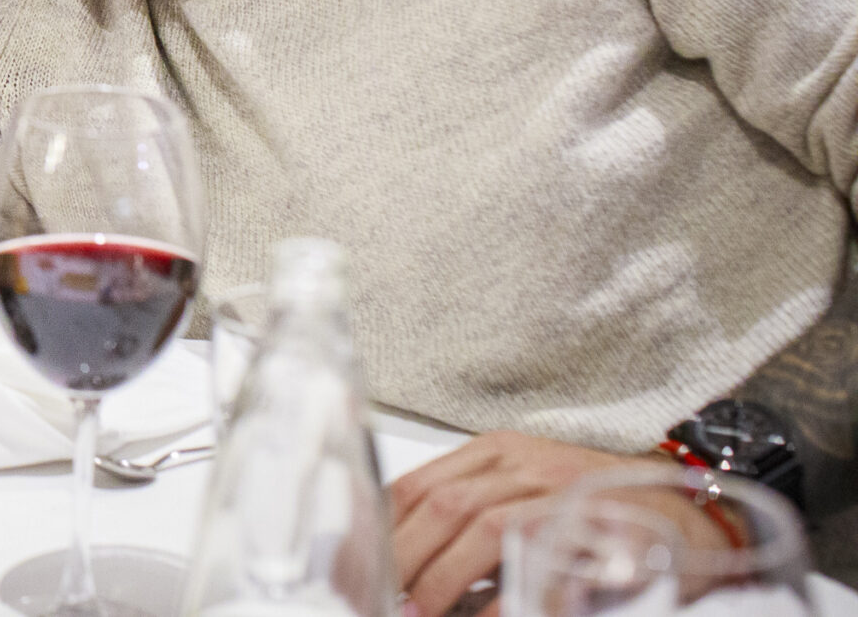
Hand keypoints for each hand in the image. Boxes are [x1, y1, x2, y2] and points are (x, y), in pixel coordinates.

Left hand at [390, 432, 724, 616]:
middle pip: (447, 505)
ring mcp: (569, 493)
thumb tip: (407, 568)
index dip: (383, 528)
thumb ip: (470, 517)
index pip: (420, 482)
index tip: (361, 566)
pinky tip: (483, 616)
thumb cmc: (596, 510)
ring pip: (490, 529)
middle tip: (386, 603)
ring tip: (417, 613)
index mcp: (499, 452)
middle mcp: (529, 465)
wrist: (691, 513)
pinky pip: (544, 562)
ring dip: (445, 580)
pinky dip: (505, 598)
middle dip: (408, 560)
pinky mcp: (607, 530)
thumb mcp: (524, 495)